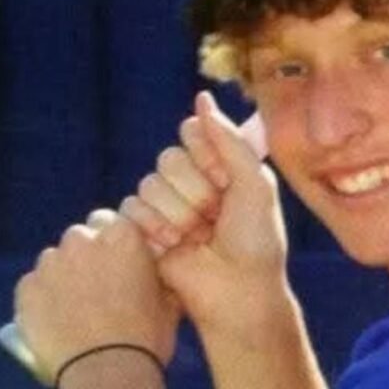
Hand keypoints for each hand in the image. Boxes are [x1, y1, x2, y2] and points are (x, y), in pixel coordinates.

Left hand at [13, 214, 179, 380]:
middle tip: (99, 284)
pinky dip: (42, 296)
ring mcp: (51, 263)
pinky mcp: (26, 288)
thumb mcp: (168, 299)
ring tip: (76, 305)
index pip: (114, 221)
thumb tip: (158, 268)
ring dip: (64, 274)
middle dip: (89, 254)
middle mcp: (84, 240)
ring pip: (55, 258)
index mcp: (123, 236)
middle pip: (82, 235)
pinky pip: (33, 284)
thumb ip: (159, 273)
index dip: (117, 243)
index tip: (120, 262)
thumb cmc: (145, 338)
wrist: (106, 372)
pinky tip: (56, 318)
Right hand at [157, 91, 289, 338]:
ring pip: (149, 184)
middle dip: (194, 190)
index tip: (226, 181)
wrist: (238, 292)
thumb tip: (202, 97)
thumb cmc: (257, 240)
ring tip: (198, 237)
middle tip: (214, 216)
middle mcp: (190, 182)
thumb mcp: (255, 185)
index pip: (192, 133)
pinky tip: (176, 247)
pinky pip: (131, 210)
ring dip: (178, 214)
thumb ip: (229, 141)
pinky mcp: (144, 231)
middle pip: (168, 158)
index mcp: (219, 166)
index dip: (206, 156)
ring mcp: (166, 206)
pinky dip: (156, 229)